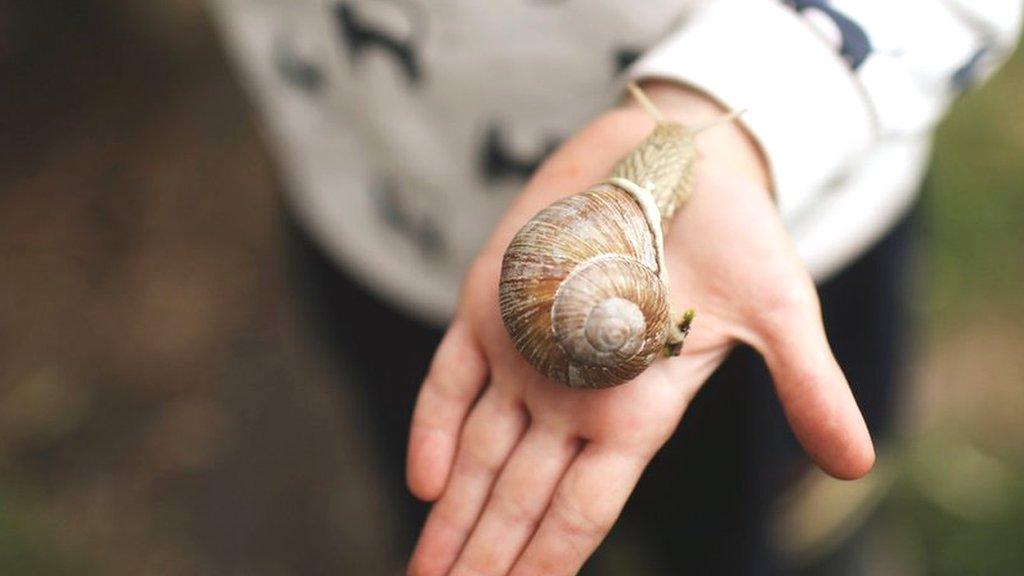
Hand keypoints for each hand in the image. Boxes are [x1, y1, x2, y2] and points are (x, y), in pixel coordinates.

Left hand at [405, 82, 874, 575]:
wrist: (680, 155)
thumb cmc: (738, 231)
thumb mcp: (780, 307)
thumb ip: (806, 386)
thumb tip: (859, 464)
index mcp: (638, 412)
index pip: (583, 509)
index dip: (546, 560)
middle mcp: (575, 397)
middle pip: (519, 497)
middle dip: (485, 555)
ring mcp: (527, 356)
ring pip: (478, 453)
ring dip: (451, 514)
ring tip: (424, 571)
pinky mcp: (491, 309)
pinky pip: (449, 380)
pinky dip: (433, 428)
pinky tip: (422, 482)